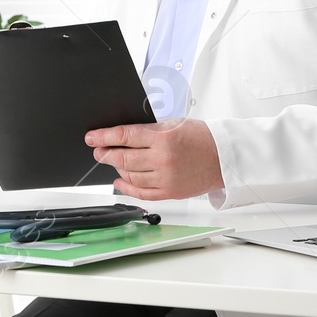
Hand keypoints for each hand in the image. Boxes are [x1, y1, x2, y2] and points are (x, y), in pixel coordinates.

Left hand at [85, 119, 222, 200]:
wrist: (224, 157)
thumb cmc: (201, 137)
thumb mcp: (173, 124)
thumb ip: (148, 131)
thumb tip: (122, 135)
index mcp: (163, 138)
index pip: (124, 136)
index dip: (103, 137)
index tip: (91, 138)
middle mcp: (163, 160)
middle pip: (123, 158)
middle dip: (105, 154)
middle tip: (97, 151)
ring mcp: (165, 179)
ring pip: (130, 176)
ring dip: (117, 168)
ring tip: (112, 161)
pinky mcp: (170, 192)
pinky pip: (141, 193)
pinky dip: (127, 187)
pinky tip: (119, 181)